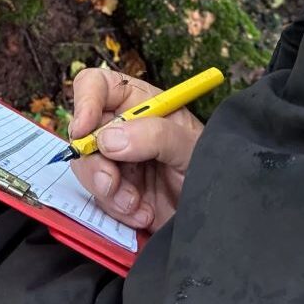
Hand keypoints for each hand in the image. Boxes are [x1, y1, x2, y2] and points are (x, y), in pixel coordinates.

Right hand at [67, 68, 203, 231]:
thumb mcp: (193, 149)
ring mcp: (118, 162)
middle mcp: (124, 129)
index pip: (98, 85)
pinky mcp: (117, 192)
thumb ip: (156, 136)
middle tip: (112, 183)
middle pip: (84, 133)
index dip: (85, 101)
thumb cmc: (214, 172)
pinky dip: (116, 209)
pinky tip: (141, 213)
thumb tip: (109, 138)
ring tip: (136, 204)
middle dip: (95, 162)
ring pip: (86, 168)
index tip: (84, 130)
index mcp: (143, 104)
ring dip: (107, 191)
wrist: (219, 217)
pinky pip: (98, 198)